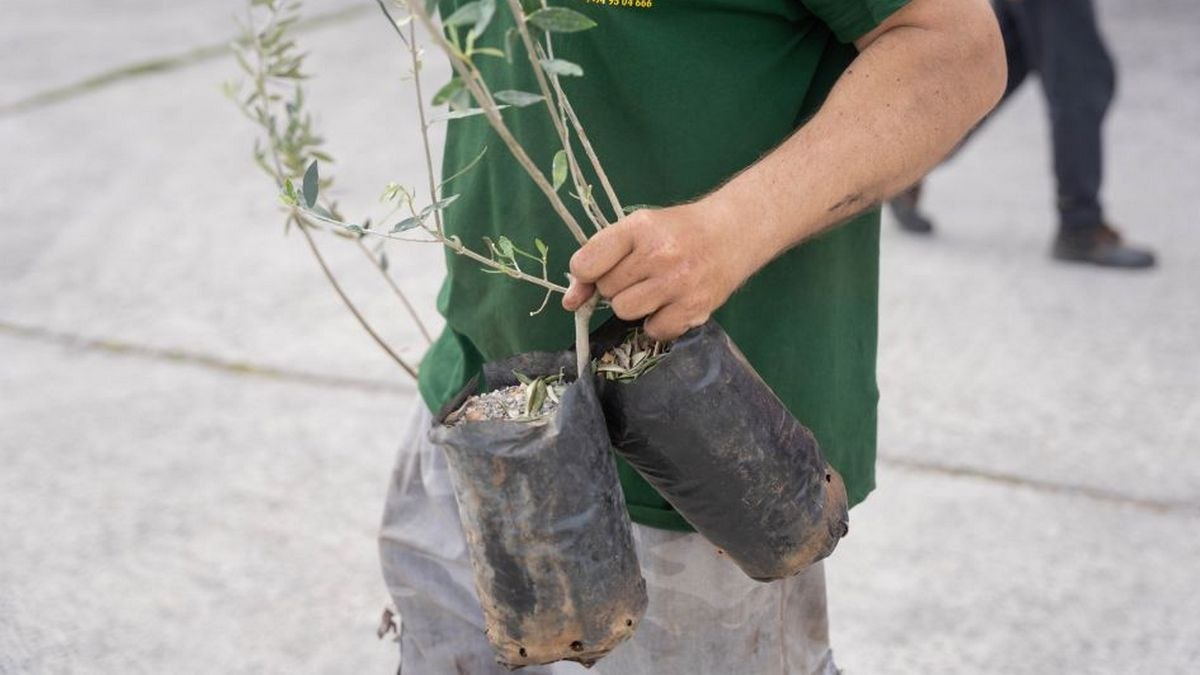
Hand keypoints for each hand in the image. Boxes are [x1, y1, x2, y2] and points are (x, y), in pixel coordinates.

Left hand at [561, 201, 760, 339]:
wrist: (732, 234)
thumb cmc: (677, 232)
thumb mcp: (637, 231)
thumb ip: (598, 260)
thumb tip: (570, 302)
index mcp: (639, 228)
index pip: (587, 263)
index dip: (587, 272)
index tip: (602, 268)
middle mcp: (659, 255)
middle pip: (608, 290)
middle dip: (618, 285)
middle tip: (642, 272)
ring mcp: (678, 284)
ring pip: (626, 311)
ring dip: (635, 305)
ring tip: (655, 288)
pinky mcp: (695, 309)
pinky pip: (654, 330)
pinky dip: (658, 322)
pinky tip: (671, 303)